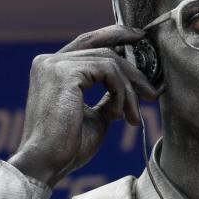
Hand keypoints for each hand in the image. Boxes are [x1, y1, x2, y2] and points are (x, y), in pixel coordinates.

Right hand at [8, 26, 159, 187]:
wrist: (46, 163)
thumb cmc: (67, 146)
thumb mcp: (95, 117)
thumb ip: (107, 99)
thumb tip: (127, 90)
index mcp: (52, 69)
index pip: (89, 42)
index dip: (116, 35)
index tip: (140, 38)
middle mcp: (49, 61)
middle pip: (103, 49)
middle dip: (133, 71)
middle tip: (151, 93)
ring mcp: (55, 64)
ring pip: (110, 62)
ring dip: (129, 91)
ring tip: (133, 117)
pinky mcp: (65, 72)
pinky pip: (108, 71)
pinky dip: (121, 92)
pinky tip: (119, 115)